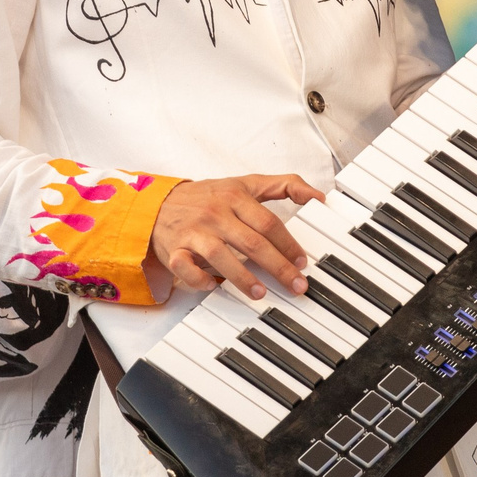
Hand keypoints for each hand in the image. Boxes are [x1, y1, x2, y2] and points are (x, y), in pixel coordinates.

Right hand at [149, 175, 323, 299]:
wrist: (159, 203)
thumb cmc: (208, 197)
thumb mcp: (246, 183)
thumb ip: (283, 185)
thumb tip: (317, 196)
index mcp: (235, 196)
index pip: (268, 222)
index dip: (288, 244)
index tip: (302, 262)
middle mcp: (215, 213)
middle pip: (252, 242)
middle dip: (278, 266)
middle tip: (295, 285)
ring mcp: (194, 231)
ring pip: (220, 256)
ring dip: (242, 277)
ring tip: (261, 293)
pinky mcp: (174, 248)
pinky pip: (185, 267)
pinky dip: (199, 279)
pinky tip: (213, 286)